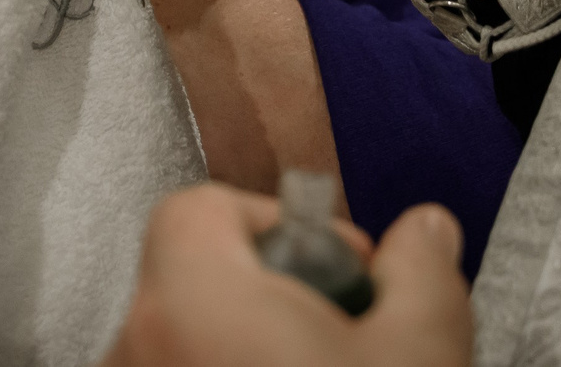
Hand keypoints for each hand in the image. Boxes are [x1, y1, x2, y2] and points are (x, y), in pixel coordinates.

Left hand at [102, 186, 471, 366]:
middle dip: (266, 291)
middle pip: (191, 276)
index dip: (271, 224)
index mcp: (191, 299)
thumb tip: (427, 230)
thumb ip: (422, 275)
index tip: (331, 270)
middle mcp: (133, 345)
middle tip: (336, 334)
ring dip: (239, 342)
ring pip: (180, 337)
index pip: (195, 208)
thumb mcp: (419, 354)